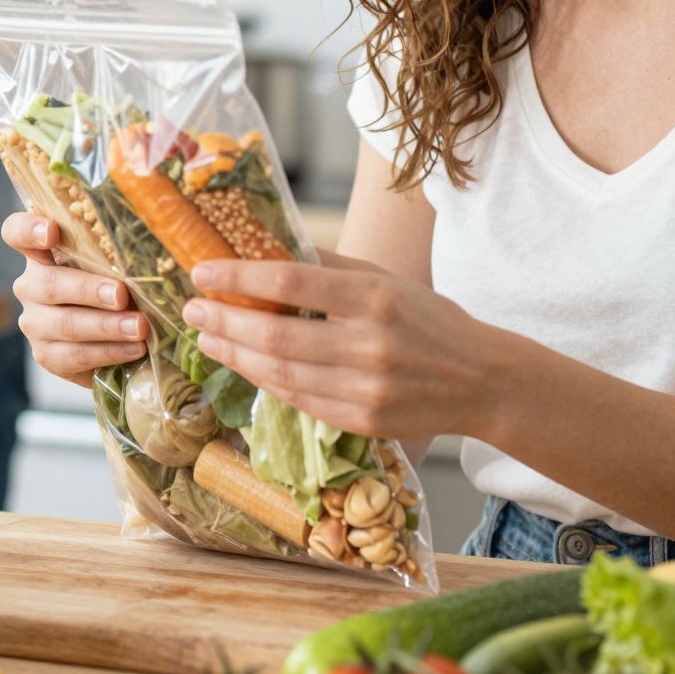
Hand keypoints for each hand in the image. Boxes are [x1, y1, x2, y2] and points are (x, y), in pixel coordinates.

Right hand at [0, 211, 148, 386]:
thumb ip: (122, 252)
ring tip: (140, 328)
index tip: (52, 232)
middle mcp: (31, 285)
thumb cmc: (119, 286)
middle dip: (88, 290)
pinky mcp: (47, 355)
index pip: (17, 232)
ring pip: (64, 324)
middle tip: (121, 295)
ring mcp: (35, 322)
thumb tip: (157, 243)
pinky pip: (74, 355)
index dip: (29, 230)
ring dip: (106, 326)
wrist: (116, 337)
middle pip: (48, 284)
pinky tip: (134, 349)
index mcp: (43, 252)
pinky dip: (108, 352)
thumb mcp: (118, 264)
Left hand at [179, 252, 502, 438]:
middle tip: (193, 309)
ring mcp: (364, 389)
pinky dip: (266, 382)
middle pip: (275, 337)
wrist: (482, 381)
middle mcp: (369, 345)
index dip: (239, 279)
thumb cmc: (430, 320)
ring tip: (208, 337)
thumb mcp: (388, 280)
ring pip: (280, 374)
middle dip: (224, 321)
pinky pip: (300, 401)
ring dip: (235, 356)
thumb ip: (332, 268)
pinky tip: (246, 366)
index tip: (203, 271)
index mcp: (375, 298)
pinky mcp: (362, 422)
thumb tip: (269, 251)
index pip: (291, 284)